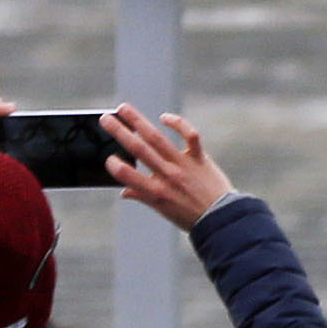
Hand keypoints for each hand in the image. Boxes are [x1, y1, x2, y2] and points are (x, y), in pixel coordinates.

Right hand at [108, 107, 231, 226]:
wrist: (221, 218)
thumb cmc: (190, 216)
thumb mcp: (162, 210)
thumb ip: (142, 197)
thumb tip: (124, 192)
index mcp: (155, 192)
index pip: (128, 176)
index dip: (115, 166)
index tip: (108, 158)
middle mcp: (167, 176)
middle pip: (139, 150)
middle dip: (119, 132)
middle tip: (106, 119)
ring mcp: (183, 165)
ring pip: (157, 138)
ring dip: (138, 121)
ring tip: (124, 109)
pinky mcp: (199, 157)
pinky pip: (189, 135)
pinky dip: (177, 124)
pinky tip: (164, 118)